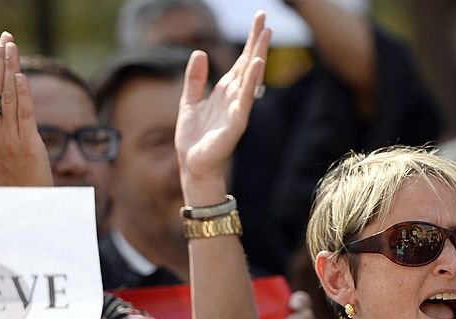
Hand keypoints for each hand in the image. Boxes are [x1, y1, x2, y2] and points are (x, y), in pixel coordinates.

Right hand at [0, 32, 52, 186]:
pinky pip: (23, 114)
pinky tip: (21, 76)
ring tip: (12, 48)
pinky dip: (22, 93)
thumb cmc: (13, 173)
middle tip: (4, 38)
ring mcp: (8, 138)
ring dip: (9, 69)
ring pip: (6, 96)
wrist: (24, 200)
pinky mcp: (27, 144)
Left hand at [176, 12, 271, 201]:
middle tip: (264, 17)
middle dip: (256, 40)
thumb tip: (200, 52)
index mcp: (224, 91)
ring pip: (250, 75)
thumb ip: (195, 78)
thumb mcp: (189, 101)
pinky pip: (246, 97)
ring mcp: (238, 108)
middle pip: (248, 62)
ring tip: (265, 33)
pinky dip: (251, 80)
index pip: (240, 61)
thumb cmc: (193, 139)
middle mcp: (235, 97)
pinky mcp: (236, 121)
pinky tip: (257, 64)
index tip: (258, 21)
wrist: (192, 164)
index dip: (248, 42)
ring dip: (258, 54)